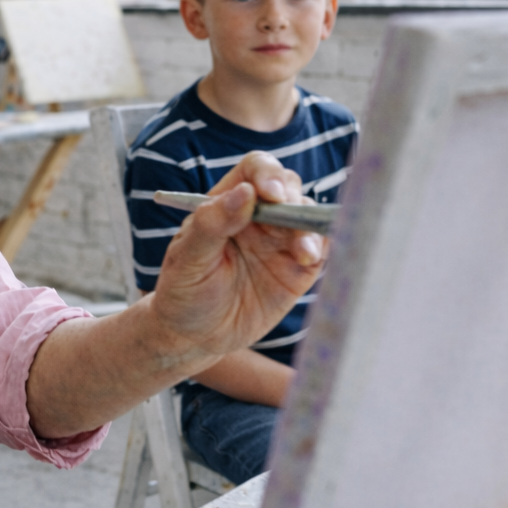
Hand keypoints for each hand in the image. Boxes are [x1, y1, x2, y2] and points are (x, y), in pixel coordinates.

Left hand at [148, 151, 326, 364]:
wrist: (194, 336)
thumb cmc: (183, 291)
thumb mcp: (188, 258)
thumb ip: (212, 224)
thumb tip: (245, 192)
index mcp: (228, 202)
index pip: (254, 170)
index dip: (266, 174)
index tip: (269, 193)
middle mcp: (260, 217)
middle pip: (289, 187)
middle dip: (293, 199)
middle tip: (290, 218)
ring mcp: (282, 242)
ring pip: (309, 217)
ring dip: (311, 227)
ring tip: (303, 252)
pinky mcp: (299, 270)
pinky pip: (321, 250)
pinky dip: (324, 248)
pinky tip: (311, 258)